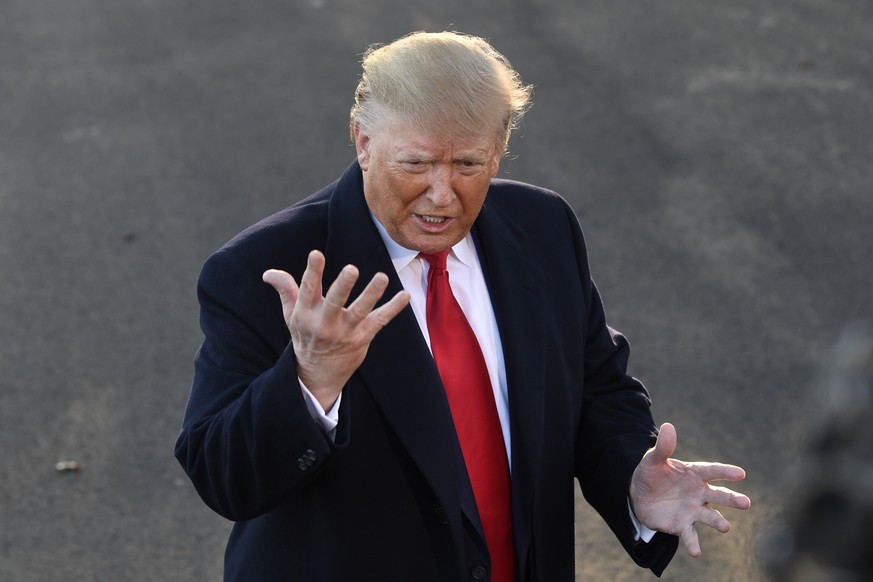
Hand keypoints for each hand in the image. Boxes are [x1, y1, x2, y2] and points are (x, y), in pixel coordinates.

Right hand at [262, 250, 410, 409]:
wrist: (318, 373)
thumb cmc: (305, 335)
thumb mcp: (291, 315)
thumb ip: (285, 289)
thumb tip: (268, 273)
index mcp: (305, 315)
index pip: (308, 290)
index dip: (312, 272)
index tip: (316, 254)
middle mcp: (325, 324)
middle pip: (334, 303)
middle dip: (343, 286)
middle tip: (351, 269)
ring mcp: (345, 332)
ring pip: (360, 312)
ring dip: (371, 294)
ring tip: (382, 277)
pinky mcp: (363, 338)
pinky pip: (380, 321)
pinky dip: (393, 309)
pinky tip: (405, 295)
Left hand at [629, 422, 750, 556]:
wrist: (639, 496)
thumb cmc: (651, 474)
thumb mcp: (653, 459)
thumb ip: (663, 447)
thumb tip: (668, 426)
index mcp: (694, 474)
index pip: (712, 471)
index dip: (726, 471)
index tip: (741, 473)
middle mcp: (698, 493)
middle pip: (718, 495)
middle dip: (732, 499)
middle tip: (746, 503)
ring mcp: (692, 510)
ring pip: (710, 516)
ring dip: (718, 521)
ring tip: (725, 526)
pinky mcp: (682, 525)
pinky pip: (690, 535)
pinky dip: (693, 544)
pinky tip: (696, 552)